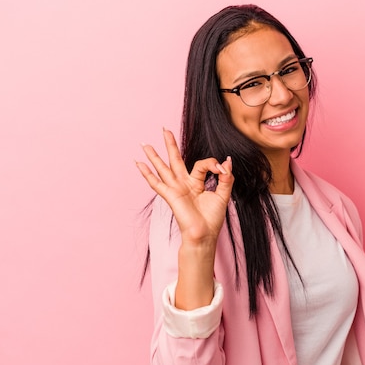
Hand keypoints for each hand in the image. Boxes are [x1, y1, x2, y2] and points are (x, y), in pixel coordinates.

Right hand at [136, 128, 233, 245]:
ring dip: (154, 155)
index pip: (202, 164)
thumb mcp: (223, 195)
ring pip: (163, 168)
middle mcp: (184, 184)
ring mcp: (175, 189)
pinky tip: (138, 164)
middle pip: (175, 159)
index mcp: (196, 183)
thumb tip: (227, 161)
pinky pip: (156, 182)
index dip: (213, 164)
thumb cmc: (212, 219)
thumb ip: (225, 178)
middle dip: (170, 144)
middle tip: (164, 129)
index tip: (222, 170)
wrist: (204, 234)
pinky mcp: (170, 195)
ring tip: (145, 144)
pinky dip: (146, 173)